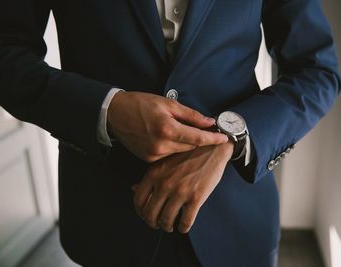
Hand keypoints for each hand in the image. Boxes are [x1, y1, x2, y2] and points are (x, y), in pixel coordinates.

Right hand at [107, 91, 227, 161]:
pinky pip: (169, 155)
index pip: (197, 138)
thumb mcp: (167, 104)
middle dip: (200, 138)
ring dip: (186, 143)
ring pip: (181, 151)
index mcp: (167, 129)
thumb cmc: (141, 104)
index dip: (213, 138)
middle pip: (191, 146)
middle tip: (206, 129)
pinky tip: (171, 138)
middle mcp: (161, 145)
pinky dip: (174, 147)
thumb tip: (209, 122)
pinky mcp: (148, 159)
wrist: (115, 114)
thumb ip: (191, 115)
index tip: (224, 138)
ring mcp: (154, 155)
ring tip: (183, 131)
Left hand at [132, 141, 233, 232]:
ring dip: (167, 227)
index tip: (146, 216)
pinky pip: (185, 221)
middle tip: (158, 224)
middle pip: (150, 214)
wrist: (212, 148)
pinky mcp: (196, 197)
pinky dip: (183, 228)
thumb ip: (149, 176)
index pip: (138, 200)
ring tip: (170, 226)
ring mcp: (180, 191)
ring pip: (166, 220)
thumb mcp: (164, 161)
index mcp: (154, 173)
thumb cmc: (188, 154)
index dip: (140, 213)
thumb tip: (133, 189)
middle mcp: (164, 183)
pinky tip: (183, 226)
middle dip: (153, 223)